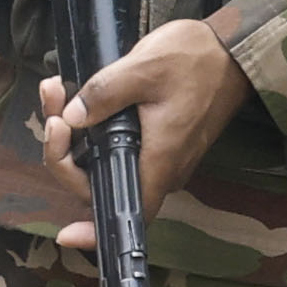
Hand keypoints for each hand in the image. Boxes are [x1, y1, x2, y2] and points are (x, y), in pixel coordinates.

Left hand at [33, 19, 251, 247]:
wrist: (232, 50)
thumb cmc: (196, 60)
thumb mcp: (145, 68)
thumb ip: (104, 94)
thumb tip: (72, 117)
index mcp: (159, 159)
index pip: (125, 210)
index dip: (94, 228)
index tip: (67, 235)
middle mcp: (160, 167)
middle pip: (100, 180)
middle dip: (64, 150)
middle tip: (53, 109)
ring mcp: (159, 155)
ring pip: (104, 160)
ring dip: (74, 134)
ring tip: (56, 91)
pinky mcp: (157, 140)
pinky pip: (117, 147)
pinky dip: (92, 127)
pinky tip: (74, 97)